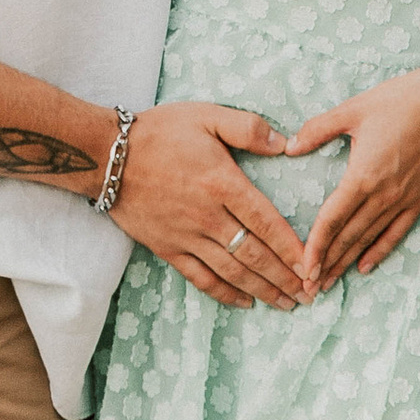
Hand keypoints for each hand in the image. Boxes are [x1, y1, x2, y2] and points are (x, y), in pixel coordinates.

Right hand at [111, 101, 307, 306]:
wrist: (105, 155)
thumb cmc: (159, 132)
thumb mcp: (206, 115)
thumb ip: (248, 128)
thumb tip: (285, 144)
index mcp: (222, 183)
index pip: (266, 222)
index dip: (292, 247)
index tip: (313, 264)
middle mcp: (207, 216)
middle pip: (254, 254)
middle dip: (285, 277)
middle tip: (310, 294)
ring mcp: (186, 236)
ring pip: (232, 271)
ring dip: (262, 290)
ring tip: (286, 304)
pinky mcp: (166, 248)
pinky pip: (200, 278)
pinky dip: (224, 294)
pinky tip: (245, 303)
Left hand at [288, 64, 419, 288]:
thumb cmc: (396, 102)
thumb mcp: (351, 110)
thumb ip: (317, 130)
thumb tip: (289, 147)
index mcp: (363, 175)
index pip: (332, 220)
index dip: (316, 246)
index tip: (303, 268)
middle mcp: (383, 194)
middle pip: (348, 237)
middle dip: (327, 265)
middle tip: (308, 289)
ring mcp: (403, 199)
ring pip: (369, 238)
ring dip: (347, 262)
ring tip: (329, 283)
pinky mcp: (419, 198)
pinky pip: (396, 232)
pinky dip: (379, 251)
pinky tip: (365, 267)